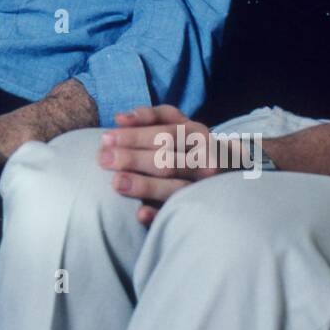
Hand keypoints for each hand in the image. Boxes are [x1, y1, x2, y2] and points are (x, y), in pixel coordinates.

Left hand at [99, 105, 232, 225]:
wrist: (226, 168)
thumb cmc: (188, 142)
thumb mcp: (177, 122)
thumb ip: (150, 116)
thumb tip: (119, 119)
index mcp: (197, 135)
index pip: (164, 135)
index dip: (134, 136)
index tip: (106, 138)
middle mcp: (205, 162)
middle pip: (166, 161)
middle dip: (133, 159)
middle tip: (103, 158)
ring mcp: (203, 188)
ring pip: (174, 187)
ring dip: (145, 185)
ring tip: (116, 182)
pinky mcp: (197, 208)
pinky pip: (177, 212)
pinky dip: (158, 213)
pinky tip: (139, 213)